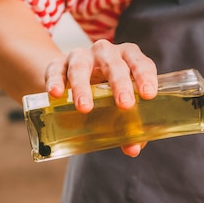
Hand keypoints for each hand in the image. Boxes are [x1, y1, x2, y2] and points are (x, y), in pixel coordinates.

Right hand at [44, 40, 157, 156]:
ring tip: (84, 107)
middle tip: (125, 104)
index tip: (148, 95)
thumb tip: (133, 149)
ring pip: (81, 65)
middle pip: (114, 63)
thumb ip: (131, 128)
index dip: (145, 77)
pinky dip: (55, 80)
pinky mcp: (59, 63)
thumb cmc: (109, 96)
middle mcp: (106, 53)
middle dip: (120, 83)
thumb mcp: (122, 108)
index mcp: (129, 59)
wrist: (75, 83)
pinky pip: (56, 69)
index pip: (140, 63)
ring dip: (82, 85)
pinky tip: (55, 94)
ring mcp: (82, 56)